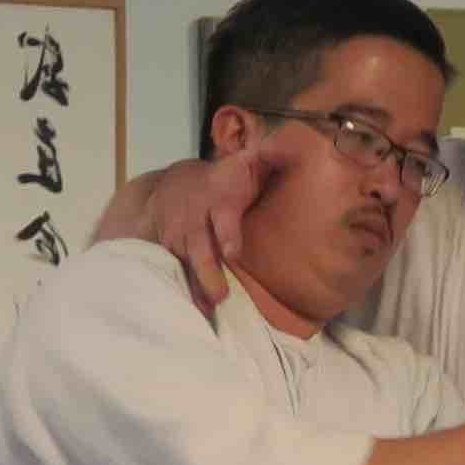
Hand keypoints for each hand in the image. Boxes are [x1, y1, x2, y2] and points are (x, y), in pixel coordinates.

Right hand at [104, 154, 271, 314]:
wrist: (174, 188)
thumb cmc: (225, 182)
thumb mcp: (244, 164)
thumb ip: (270, 158)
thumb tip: (294, 147)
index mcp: (217, 199)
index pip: (222, 216)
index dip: (227, 233)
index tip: (232, 252)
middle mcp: (195, 221)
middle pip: (199, 250)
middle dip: (208, 272)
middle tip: (220, 296)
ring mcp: (179, 240)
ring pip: (185, 266)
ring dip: (194, 289)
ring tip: (206, 311)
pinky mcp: (170, 255)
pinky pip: (176, 275)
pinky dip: (184, 294)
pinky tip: (192, 317)